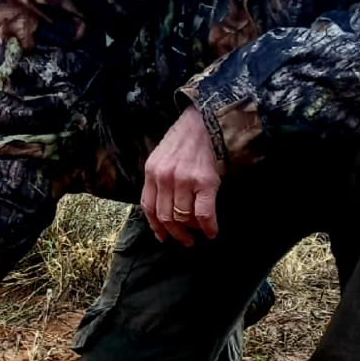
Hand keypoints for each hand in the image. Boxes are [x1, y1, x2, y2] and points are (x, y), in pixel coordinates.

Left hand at [141, 105, 222, 245]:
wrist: (206, 120)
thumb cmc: (186, 138)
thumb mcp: (162, 155)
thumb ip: (159, 177)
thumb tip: (164, 206)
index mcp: (151, 171)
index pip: (148, 207)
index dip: (156, 226)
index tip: (163, 236)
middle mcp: (164, 177)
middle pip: (165, 216)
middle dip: (175, 233)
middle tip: (185, 240)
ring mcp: (184, 180)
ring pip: (183, 217)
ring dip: (192, 230)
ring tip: (199, 233)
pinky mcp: (205, 182)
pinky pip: (204, 214)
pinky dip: (208, 227)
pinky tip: (212, 232)